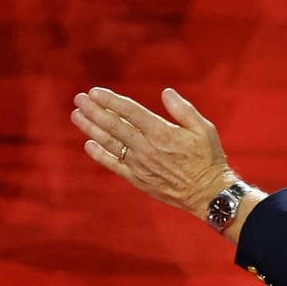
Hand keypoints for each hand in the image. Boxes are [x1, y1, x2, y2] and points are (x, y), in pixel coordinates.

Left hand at [71, 87, 238, 215]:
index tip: (94, 91)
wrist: (209, 194)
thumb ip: (183, 110)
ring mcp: (139, 164)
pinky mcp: (137, 178)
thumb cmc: (208, 158)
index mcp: (162, 133)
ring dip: (91, 128)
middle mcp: (147, 148)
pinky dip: (99, 154)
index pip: (130, 112)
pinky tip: (88, 144)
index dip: (111, 101)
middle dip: (94, 110)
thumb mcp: (204, 129)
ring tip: (77, 115)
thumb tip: (166, 92)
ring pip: (109, 143)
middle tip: (79, 99)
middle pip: (114, 125)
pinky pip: (114, 165)